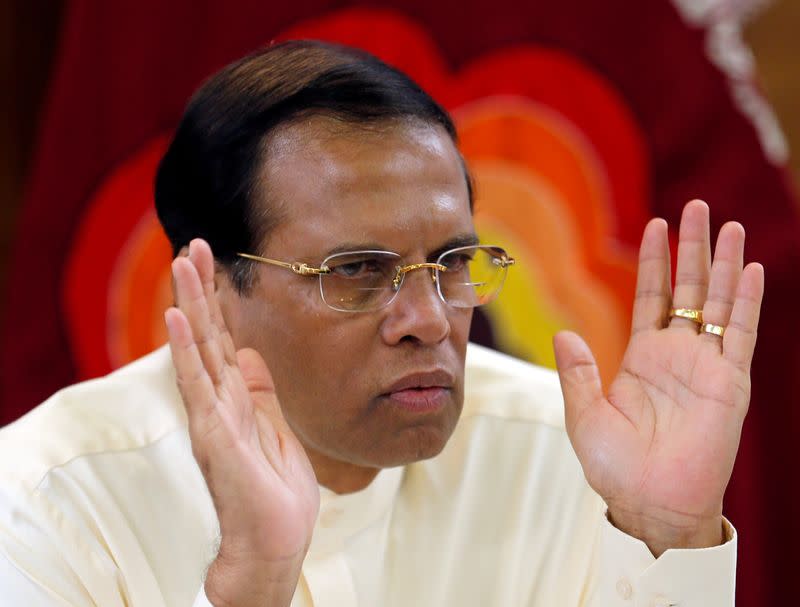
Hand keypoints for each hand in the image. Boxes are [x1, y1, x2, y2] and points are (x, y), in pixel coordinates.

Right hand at [165, 239, 318, 606]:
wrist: (275, 538)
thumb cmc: (274, 489)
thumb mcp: (273, 426)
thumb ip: (258, 390)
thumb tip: (249, 354)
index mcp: (235, 397)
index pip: (223, 338)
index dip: (219, 301)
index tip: (214, 263)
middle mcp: (218, 400)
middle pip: (208, 334)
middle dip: (202, 289)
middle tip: (194, 244)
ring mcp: (212, 415)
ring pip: (198, 348)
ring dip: (190, 304)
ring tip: (182, 261)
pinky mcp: (212, 433)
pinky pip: (197, 384)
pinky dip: (185, 349)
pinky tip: (177, 318)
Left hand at [553, 200, 763, 555]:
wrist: (650, 503)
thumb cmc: (615, 466)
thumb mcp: (585, 414)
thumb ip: (578, 372)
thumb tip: (563, 333)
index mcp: (643, 358)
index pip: (651, 295)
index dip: (654, 261)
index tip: (656, 225)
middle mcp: (677, 355)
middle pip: (689, 289)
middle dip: (693, 249)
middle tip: (698, 208)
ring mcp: (706, 366)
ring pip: (719, 303)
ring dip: (723, 264)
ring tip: (727, 225)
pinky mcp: (730, 383)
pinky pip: (741, 335)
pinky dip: (747, 302)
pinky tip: (749, 269)